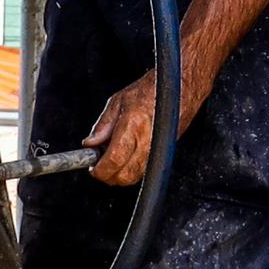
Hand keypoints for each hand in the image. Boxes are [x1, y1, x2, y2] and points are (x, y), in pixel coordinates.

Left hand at [85, 70, 179, 186]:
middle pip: (124, 175)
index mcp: (133, 125)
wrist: (178, 91)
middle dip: (108, 175)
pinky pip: (144, 172)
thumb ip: (102, 125)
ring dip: (120, 173)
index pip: (113, 159)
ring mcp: (157, 150)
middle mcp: (147, 140)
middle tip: (100, 164)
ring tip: (114, 157)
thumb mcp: (118, 101)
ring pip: (134, 177)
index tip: (93, 168)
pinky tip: (127, 156)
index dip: (100, 169)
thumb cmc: (150, 91)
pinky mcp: (163, 154)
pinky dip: (132, 170)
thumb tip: (90, 144)